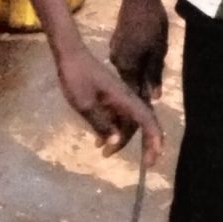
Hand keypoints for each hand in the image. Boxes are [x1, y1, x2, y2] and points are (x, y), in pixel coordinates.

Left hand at [58, 43, 163, 167]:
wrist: (69, 56)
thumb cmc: (76, 77)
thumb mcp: (84, 103)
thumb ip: (101, 122)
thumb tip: (117, 140)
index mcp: (124, 98)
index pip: (147, 120)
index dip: (153, 139)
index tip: (151, 159)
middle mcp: (126, 98)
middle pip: (141, 123)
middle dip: (145, 144)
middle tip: (144, 165)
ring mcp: (118, 98)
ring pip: (128, 122)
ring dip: (122, 139)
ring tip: (106, 154)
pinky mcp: (109, 98)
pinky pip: (117, 117)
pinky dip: (113, 130)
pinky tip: (98, 141)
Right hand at [109, 0, 168, 101]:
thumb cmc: (151, 24)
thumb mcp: (158, 51)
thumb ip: (154, 74)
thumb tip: (154, 97)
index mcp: (126, 66)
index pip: (133, 92)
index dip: (141, 103)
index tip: (147, 114)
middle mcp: (116, 61)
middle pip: (129, 81)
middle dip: (139, 89)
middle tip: (152, 96)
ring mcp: (114, 50)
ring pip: (127, 69)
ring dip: (137, 75)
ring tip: (149, 80)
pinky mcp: (116, 41)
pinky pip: (125, 58)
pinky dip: (134, 63)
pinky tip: (142, 61)